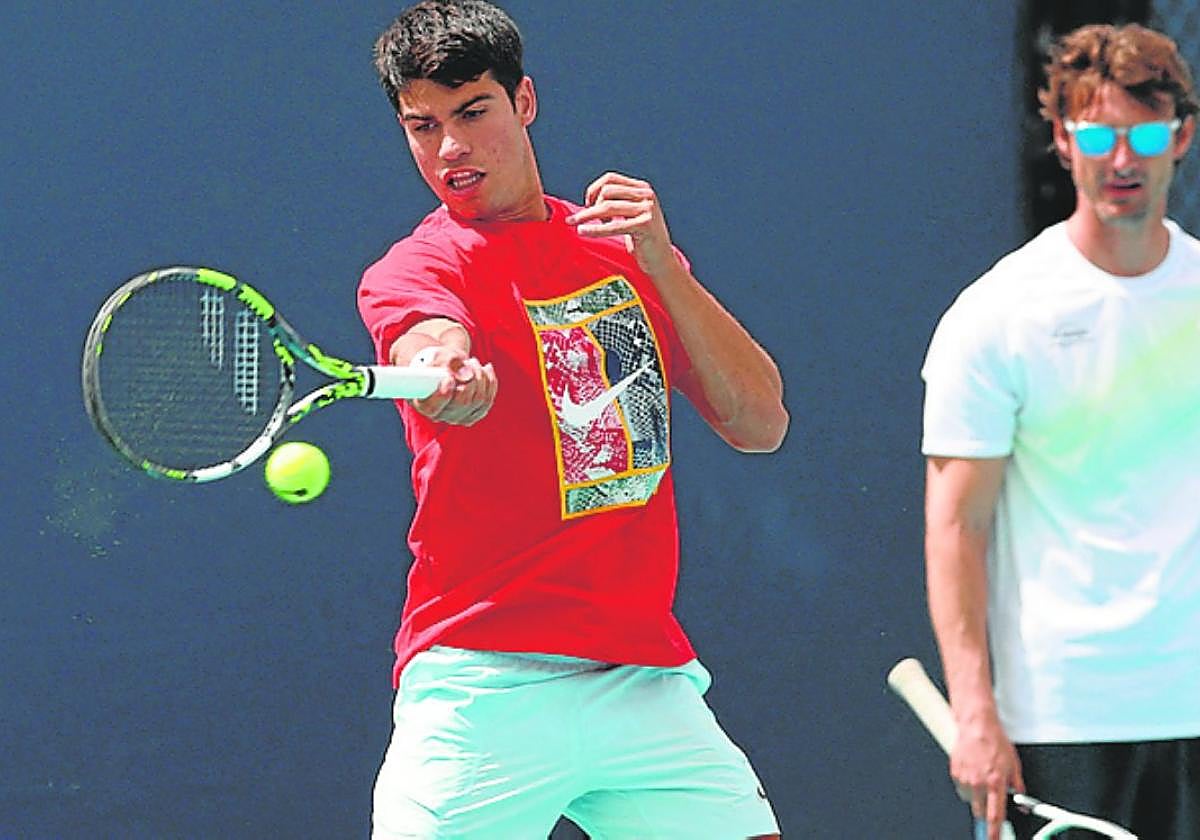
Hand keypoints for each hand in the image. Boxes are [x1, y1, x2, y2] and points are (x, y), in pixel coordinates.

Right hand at [409, 347, 496, 425]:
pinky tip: (485, 369)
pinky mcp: (473, 414)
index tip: (449, 378)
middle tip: (471, 361)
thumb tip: (466, 374)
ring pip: (479, 401)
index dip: (442, 395)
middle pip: (462, 403)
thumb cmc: (436, 360)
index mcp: (422, 403)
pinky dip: (490, 382)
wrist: (444, 365)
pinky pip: (488, 401)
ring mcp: (458, 417)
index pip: (432, 407)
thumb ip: (449, 362)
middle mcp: (440, 415)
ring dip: (481, 377)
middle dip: (472, 379)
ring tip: (473, 362)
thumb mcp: (438, 355)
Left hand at [566, 172, 680, 278]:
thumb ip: (616, 202)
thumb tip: (588, 198)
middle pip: (607, 191)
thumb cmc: (641, 239)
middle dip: (591, 205)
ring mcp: (647, 209)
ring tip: (578, 226)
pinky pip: (613, 225)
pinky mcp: (645, 225)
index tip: (586, 205)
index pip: (610, 178)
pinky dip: (595, 229)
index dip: (593, 189)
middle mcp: (646, 195)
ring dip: (588, 216)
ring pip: (607, 206)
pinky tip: (582, 232)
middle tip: (585, 220)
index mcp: (642, 188)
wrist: (661, 260)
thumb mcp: (630, 214)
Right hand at [951, 715, 1024, 839]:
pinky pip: (961, 786)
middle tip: (990, 796)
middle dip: (986, 809)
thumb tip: (1022, 800)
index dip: (994, 832)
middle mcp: (979, 783)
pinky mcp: (954, 772)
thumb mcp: (1014, 764)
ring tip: (981, 777)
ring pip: (969, 799)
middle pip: (980, 811)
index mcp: (996, 783)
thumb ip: (1018, 786)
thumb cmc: (994, 740)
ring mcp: (965, 778)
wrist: (976, 725)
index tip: (993, 839)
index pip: (995, 815)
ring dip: (976, 795)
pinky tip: (972, 770)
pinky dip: (966, 783)